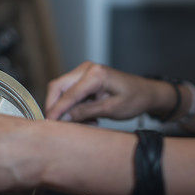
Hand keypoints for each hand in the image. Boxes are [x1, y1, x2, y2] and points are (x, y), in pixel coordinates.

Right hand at [45, 61, 166, 121]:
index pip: (68, 94)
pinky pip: (70, 91)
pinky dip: (73, 105)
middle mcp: (87, 68)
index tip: (48, 125)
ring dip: (66, 108)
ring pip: (62, 89)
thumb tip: (63, 118)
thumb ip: (85, 112)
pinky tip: (88, 117)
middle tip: (59, 125)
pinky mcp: (85, 77)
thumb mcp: (110, 110)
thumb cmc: (134, 99)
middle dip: (55, 107)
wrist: (146, 92)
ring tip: (87, 122)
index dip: (56, 110)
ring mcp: (85, 71)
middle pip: (58, 87)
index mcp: (95, 74)